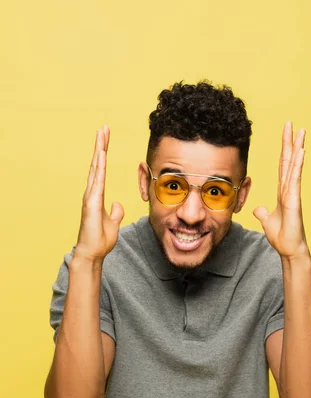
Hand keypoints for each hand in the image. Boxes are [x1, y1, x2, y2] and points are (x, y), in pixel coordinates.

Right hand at [75, 126, 124, 262]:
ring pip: (96, 169)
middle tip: (104, 128)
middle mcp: (92, 193)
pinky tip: (101, 155)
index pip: (102, 170)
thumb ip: (115, 212)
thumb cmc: (100, 240)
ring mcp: (90, 197)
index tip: (105, 139)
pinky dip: (99, 167)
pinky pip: (97, 181)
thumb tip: (118, 204)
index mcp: (97, 195)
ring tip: (101, 134)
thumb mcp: (113, 223)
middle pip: (97, 165)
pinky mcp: (91, 203)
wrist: (92, 253)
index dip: (104, 154)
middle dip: (100, 146)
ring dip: (99, 151)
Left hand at [253, 121, 309, 260]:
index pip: (282, 166)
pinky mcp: (294, 200)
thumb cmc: (281, 236)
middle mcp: (288, 189)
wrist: (288, 249)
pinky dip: (297, 165)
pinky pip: (295, 179)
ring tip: (301, 131)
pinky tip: (300, 151)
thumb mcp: (267, 221)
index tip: (286, 134)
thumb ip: (263, 213)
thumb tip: (258, 209)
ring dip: (297, 148)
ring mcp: (292, 193)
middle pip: (288, 161)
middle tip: (291, 124)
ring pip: (294, 166)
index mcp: (282, 191)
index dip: (283, 149)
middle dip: (290, 142)